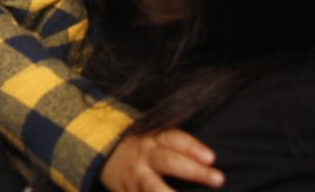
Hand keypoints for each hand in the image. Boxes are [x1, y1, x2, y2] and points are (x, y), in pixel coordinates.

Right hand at [100, 128, 223, 190]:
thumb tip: (213, 163)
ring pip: (153, 188)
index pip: (173, 139)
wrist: (107, 158)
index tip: (212, 158)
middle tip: (219, 179)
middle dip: (193, 171)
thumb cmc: (146, 152)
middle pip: (169, 162)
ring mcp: (136, 179)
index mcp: (152, 141)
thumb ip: (178, 149)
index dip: (192, 148)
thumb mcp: (155, 141)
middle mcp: (144, 159)